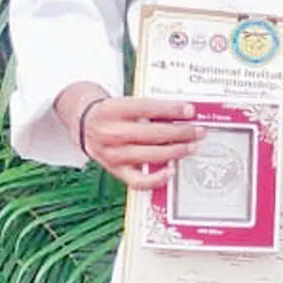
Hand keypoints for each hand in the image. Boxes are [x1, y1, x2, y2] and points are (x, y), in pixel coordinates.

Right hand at [59, 87, 204, 189]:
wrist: (84, 124)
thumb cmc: (112, 113)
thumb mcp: (125, 102)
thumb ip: (150, 108)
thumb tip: (183, 113)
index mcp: (113, 110)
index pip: (148, 108)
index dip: (172, 110)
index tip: (190, 110)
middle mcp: (111, 132)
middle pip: (152, 134)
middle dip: (180, 132)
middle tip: (198, 131)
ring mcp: (112, 154)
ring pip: (149, 155)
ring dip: (175, 152)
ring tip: (190, 147)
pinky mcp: (115, 170)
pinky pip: (138, 181)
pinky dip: (156, 179)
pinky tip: (171, 171)